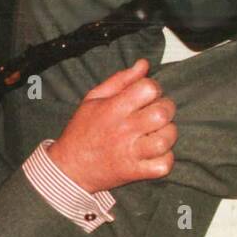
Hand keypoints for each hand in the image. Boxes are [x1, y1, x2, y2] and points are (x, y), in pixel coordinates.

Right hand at [47, 59, 177, 192]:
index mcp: (113, 109)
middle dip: (166, 109)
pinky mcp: (134, 172)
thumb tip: (144, 64)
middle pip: (162, 113)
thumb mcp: (93, 99)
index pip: (148, 89)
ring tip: (157, 134)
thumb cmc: (81, 132)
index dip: (154, 88)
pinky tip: (155, 154)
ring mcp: (130, 153)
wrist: (68, 169)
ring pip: (166, 139)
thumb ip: (120, 80)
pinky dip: (165, 160)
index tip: (148, 95)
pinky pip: (162, 166)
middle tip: (156, 114)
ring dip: (167, 134)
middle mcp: (123, 130)